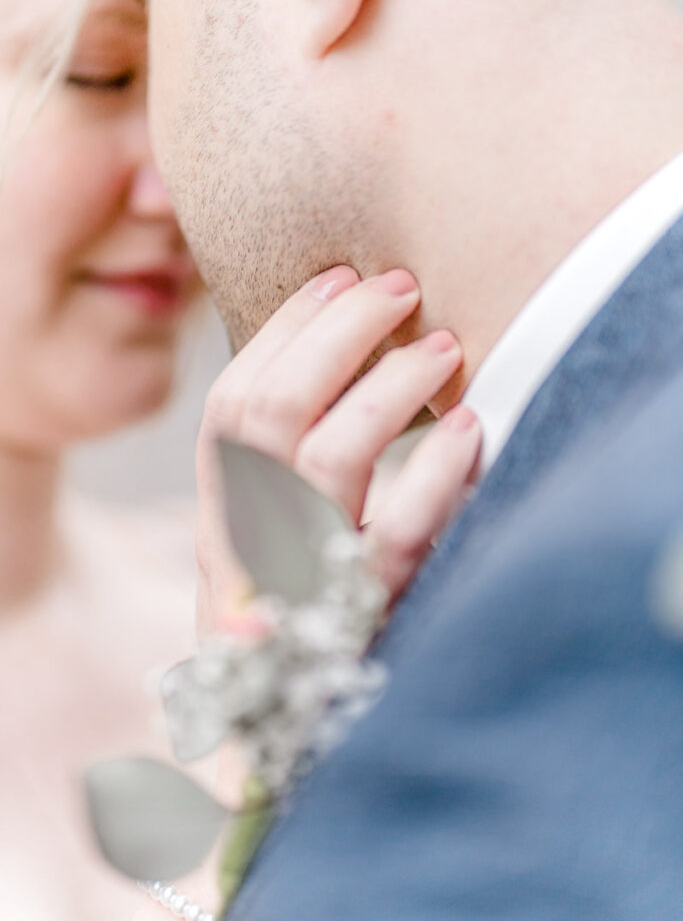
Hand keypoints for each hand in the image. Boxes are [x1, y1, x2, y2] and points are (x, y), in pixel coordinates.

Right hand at [196, 266, 480, 629]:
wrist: (282, 733)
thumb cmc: (290, 613)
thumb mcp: (266, 536)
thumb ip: (286, 463)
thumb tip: (336, 350)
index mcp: (220, 515)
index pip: (233, 404)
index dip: (282, 332)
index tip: (336, 277)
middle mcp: (245, 542)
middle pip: (273, 414)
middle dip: (337, 334)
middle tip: (397, 287)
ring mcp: (298, 580)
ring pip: (327, 462)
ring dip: (388, 389)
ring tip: (441, 346)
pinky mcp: (361, 619)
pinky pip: (394, 541)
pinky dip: (434, 478)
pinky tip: (467, 432)